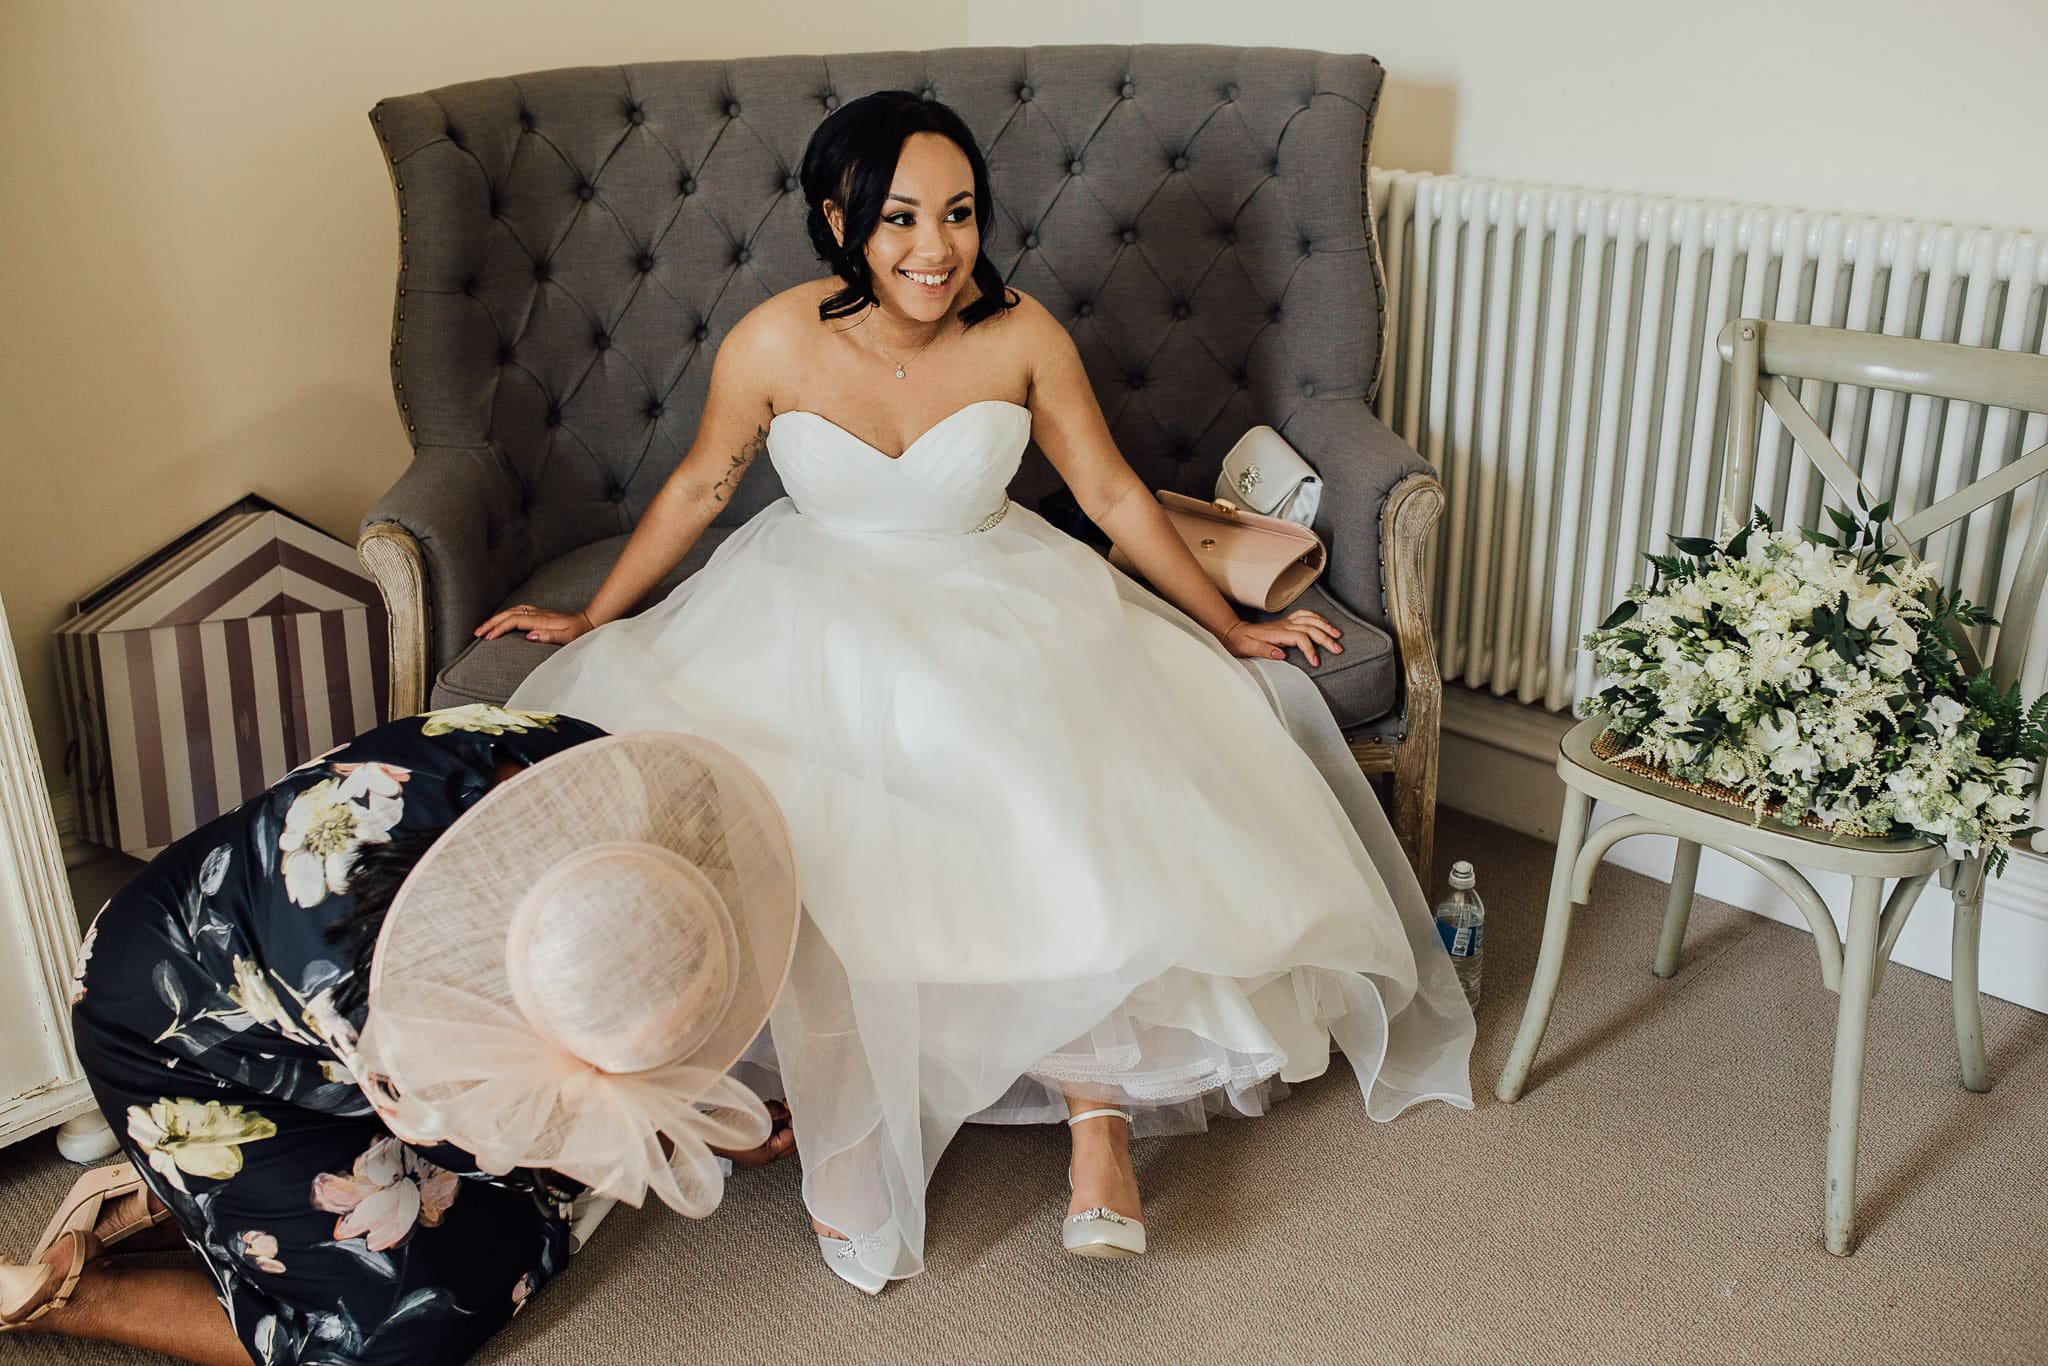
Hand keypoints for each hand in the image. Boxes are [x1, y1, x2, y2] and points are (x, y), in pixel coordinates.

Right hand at [474, 604, 593, 643]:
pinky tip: (501, 619)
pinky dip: (505, 614)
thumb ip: (548, 637)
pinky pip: (517, 610)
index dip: (499, 629)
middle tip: (477, 633)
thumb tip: (529, 636)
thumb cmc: (580, 633)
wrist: (590, 621)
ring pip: (511, 611)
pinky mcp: (540, 613)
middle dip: (491, 623)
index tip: (487, 638)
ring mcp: (538, 612)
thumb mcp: (567, 638)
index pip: (514, 621)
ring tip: (483, 628)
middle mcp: (538, 614)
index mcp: (542, 620)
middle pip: (508, 614)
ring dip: (496, 618)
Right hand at [710, 1099, 795, 1167]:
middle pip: (790, 1141)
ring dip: (783, 1121)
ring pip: (782, 1137)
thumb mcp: (756, 1115)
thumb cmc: (724, 1128)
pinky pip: (771, 1134)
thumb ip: (775, 1111)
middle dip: (791, 1122)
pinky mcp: (754, 1145)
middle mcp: (765, 1157)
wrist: (703, 1131)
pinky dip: (774, 1123)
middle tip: (790, 1107)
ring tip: (780, 1107)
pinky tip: (770, 1111)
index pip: (793, 1139)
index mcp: (768, 1154)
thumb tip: (786, 1108)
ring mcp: (759, 1152)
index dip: (796, 1121)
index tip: (795, 1108)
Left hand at [1224, 610, 1343, 665]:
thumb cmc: (1240, 642)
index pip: (1300, 638)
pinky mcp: (1286, 622)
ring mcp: (1285, 622)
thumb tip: (1281, 654)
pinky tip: (1324, 623)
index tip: (1316, 662)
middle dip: (1326, 638)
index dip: (1310, 649)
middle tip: (1338, 649)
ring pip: (1310, 619)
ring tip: (1337, 634)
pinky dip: (1316, 617)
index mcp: (1276, 633)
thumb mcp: (1248, 648)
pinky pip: (1304, 615)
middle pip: (1310, 628)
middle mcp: (1283, 625)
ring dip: (1325, 626)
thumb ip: (1264, 650)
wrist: (1234, 632)